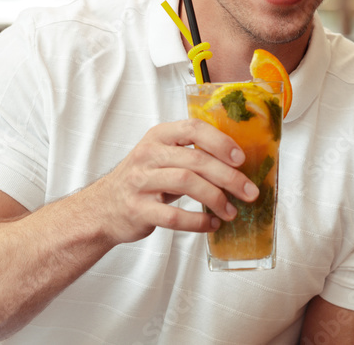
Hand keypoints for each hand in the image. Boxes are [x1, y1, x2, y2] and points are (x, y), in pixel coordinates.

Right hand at [92, 118, 259, 244]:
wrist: (103, 207)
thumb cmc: (143, 179)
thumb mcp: (162, 156)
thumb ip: (191, 154)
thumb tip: (237, 164)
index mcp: (158, 136)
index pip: (193, 129)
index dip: (221, 142)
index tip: (241, 159)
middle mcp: (148, 154)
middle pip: (195, 160)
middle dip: (228, 176)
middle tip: (249, 192)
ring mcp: (141, 181)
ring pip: (186, 183)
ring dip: (216, 198)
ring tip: (231, 211)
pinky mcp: (138, 208)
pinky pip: (173, 215)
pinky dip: (197, 222)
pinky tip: (211, 224)